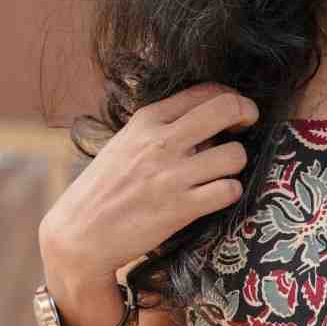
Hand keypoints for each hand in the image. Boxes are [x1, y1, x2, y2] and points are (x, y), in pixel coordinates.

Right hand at [38, 83, 258, 282]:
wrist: (80, 234)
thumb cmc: (104, 188)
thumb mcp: (125, 143)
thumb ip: (160, 127)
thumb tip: (203, 120)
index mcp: (147, 121)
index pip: (204, 91)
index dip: (229, 96)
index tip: (234, 110)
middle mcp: (161, 142)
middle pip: (227, 108)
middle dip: (246, 113)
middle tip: (246, 126)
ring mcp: (172, 175)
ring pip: (235, 154)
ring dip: (235, 164)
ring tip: (222, 172)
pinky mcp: (181, 208)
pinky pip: (228, 190)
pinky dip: (229, 193)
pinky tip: (217, 196)